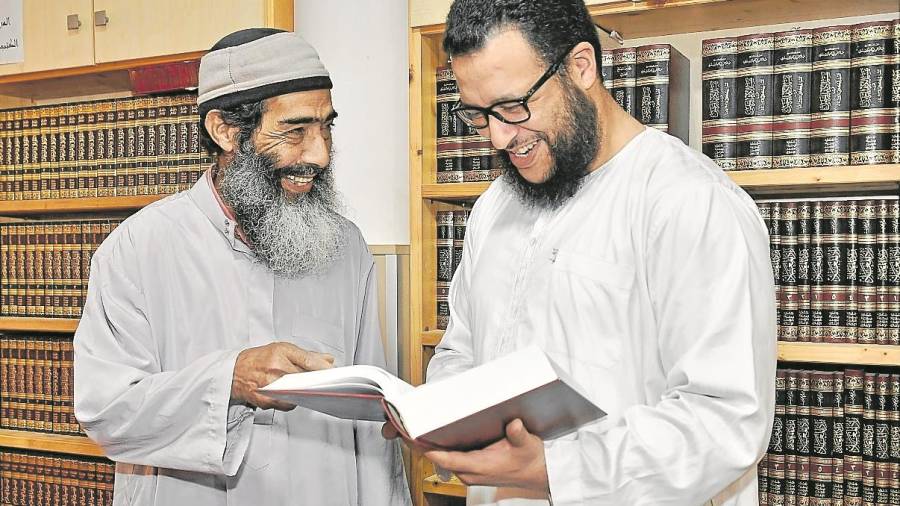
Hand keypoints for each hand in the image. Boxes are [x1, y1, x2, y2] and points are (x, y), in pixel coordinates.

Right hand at [231, 341, 333, 409]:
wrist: (235, 371)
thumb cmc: (259, 359)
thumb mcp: (282, 349)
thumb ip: (306, 355)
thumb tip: (328, 360)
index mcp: (280, 352)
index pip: (308, 360)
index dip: (323, 367)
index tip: (332, 371)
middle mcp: (275, 367)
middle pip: (305, 378)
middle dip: (316, 381)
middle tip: (323, 383)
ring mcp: (270, 384)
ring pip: (298, 393)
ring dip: (306, 392)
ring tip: (306, 388)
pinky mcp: (266, 399)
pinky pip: (289, 404)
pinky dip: (294, 401)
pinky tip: (293, 395)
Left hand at [423, 419, 549, 491]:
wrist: (537, 472)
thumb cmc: (530, 459)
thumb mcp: (527, 444)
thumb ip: (519, 435)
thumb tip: (513, 426)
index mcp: (480, 466)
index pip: (448, 459)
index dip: (429, 449)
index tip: (414, 439)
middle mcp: (470, 472)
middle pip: (437, 457)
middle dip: (420, 443)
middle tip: (403, 426)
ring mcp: (467, 471)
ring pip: (440, 458)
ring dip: (426, 444)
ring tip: (411, 426)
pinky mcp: (469, 468)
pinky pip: (447, 457)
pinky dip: (436, 447)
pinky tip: (431, 433)